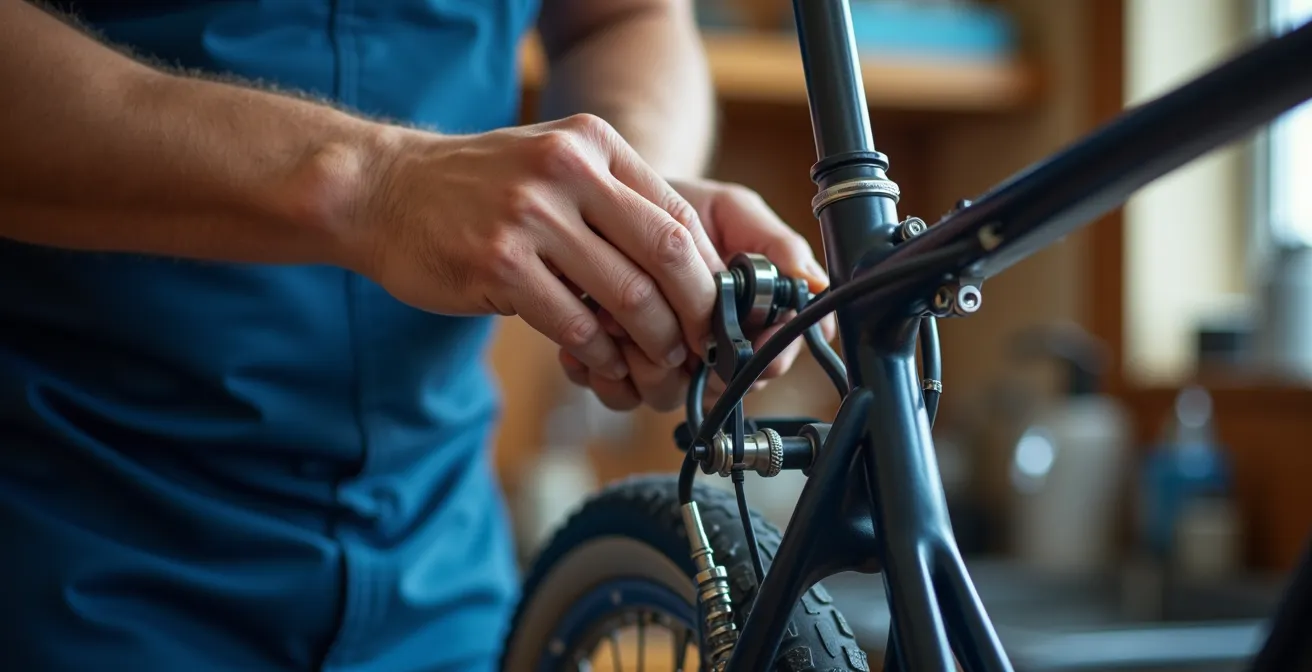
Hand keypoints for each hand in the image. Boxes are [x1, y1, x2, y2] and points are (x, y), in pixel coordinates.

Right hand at [356, 114, 722, 382]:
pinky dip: (599, 354)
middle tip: (701, 346)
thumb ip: (614, 200)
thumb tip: (687, 271)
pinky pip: (574, 325)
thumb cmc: (476, 188)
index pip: (678, 213)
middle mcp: (566, 170)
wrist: (381, 190)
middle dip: (695, 311)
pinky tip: (602, 363)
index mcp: (591, 143)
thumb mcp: (551, 164)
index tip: (716, 311)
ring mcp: (529, 216)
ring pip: (626, 295)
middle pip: (664, 253)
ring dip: (651, 341)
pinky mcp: (498, 264)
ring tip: (657, 361)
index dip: (707, 272)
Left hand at [558, 178, 836, 411]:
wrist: (609, 205)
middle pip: (717, 390)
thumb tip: (815, 283)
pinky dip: (602, 366)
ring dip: (642, 357)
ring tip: (619, 314)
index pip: (771, 361)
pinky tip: (594, 325)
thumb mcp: (732, 211)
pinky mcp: (616, 373)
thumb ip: (775, 246)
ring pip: (665, 397)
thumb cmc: (676, 207)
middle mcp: (708, 353)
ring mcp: (662, 367)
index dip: (766, 357)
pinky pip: (616, 395)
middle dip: (694, 359)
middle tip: (671, 319)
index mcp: (747, 321)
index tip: (752, 337)